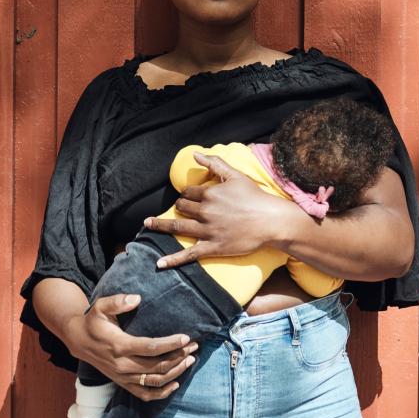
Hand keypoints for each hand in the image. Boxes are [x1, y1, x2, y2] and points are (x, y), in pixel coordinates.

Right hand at [62, 293, 199, 401]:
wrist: (79, 341)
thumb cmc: (94, 321)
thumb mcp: (100, 307)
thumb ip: (117, 301)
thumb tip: (136, 299)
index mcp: (119, 345)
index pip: (150, 347)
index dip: (169, 344)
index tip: (186, 338)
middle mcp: (122, 364)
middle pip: (156, 365)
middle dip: (178, 356)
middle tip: (194, 346)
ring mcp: (123, 377)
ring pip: (154, 381)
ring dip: (175, 373)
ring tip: (190, 360)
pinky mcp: (123, 383)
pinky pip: (144, 394)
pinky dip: (161, 393)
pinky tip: (176, 384)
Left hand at [142, 151, 307, 268]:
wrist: (271, 221)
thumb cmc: (255, 197)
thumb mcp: (235, 175)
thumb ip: (215, 163)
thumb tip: (195, 154)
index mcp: (210, 194)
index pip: (188, 193)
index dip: (187, 194)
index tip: (188, 197)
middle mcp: (205, 212)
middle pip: (182, 208)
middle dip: (179, 207)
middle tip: (179, 209)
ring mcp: (207, 231)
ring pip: (178, 227)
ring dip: (160, 225)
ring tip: (147, 224)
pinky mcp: (212, 248)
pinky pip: (188, 255)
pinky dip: (173, 260)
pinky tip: (159, 263)